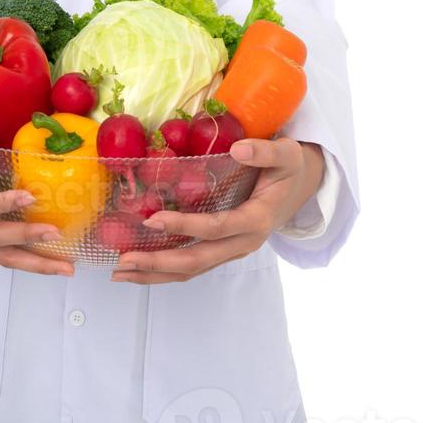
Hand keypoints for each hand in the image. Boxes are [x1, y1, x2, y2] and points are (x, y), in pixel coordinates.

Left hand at [110, 136, 324, 284]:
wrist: (301, 188)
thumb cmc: (289, 168)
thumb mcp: (286, 154)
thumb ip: (265, 151)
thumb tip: (238, 148)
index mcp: (257, 220)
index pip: (216, 228)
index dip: (185, 226)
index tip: (152, 220)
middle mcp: (244, 243)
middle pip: (198, 261)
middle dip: (159, 263)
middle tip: (124, 261)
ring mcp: (233, 250)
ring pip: (192, 270)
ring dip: (156, 274)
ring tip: (121, 273)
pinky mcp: (223, 250)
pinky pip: (193, 266)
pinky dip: (164, 270)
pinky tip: (139, 269)